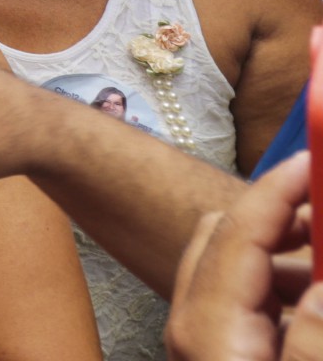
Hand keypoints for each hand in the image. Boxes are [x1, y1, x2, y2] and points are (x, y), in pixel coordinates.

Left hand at [165, 154, 322, 359]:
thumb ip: (314, 342)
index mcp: (206, 328)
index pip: (238, 231)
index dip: (279, 189)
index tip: (315, 161)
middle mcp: (193, 323)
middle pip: (233, 237)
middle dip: (291, 221)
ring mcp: (201, 339)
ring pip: (248, 271)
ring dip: (299, 264)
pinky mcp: (218, 352)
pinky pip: (255, 304)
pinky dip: (291, 295)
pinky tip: (318, 311)